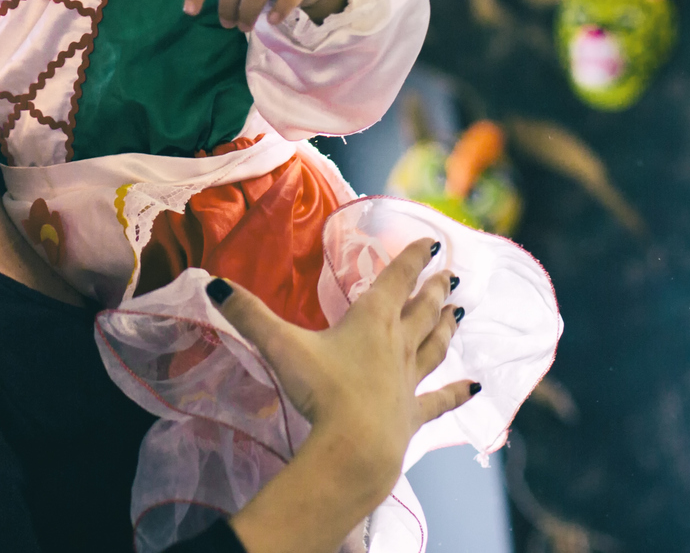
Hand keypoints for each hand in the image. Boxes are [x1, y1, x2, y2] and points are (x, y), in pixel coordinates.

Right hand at [217, 241, 471, 552]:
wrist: (356, 448)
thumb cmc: (323, 391)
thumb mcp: (281, 346)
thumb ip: (249, 314)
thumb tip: (214, 283)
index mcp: (371, 320)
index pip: (396, 279)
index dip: (412, 257)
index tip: (432, 241)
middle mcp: (397, 344)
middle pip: (421, 309)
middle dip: (434, 289)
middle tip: (450, 274)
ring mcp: (410, 381)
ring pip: (434, 346)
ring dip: (446, 326)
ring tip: (460, 312)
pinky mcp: (414, 414)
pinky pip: (441, 400)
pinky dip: (459, 392)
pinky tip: (476, 387)